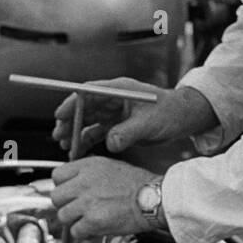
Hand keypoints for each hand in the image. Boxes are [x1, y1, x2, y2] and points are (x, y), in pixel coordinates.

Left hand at [51, 156, 155, 239]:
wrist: (154, 199)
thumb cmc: (138, 185)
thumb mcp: (110, 166)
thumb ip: (88, 173)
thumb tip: (73, 184)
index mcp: (87, 166)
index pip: (57, 176)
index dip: (63, 187)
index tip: (71, 194)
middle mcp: (84, 183)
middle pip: (56, 197)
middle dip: (65, 205)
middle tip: (78, 210)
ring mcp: (87, 203)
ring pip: (63, 216)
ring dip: (74, 221)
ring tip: (88, 221)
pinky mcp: (93, 221)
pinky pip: (76, 232)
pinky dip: (84, 234)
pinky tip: (95, 230)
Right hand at [52, 79, 214, 154]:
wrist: (184, 119)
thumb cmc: (171, 112)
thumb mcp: (150, 123)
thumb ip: (129, 132)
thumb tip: (110, 143)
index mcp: (119, 90)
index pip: (89, 93)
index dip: (72, 103)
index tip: (60, 115)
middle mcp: (114, 99)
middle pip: (84, 108)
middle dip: (70, 121)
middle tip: (58, 135)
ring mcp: (115, 113)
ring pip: (89, 121)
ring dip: (76, 133)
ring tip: (64, 145)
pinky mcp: (118, 126)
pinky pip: (97, 133)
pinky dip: (87, 141)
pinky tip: (78, 151)